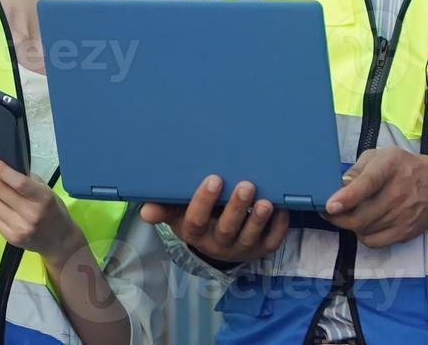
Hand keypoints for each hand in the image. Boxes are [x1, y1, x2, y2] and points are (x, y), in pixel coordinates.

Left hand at [0, 158, 85, 259]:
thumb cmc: (53, 210)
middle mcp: (30, 214)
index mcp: (43, 199)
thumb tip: (3, 168)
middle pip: (0, 192)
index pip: (18, 182)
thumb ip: (27, 181)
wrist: (59, 241)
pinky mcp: (11, 238)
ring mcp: (20, 228)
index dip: (2, 170)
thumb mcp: (46, 191)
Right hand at [139, 175, 287, 264]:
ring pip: (250, 237)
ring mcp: (241, 248)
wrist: (213, 244)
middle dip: (236, 208)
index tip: (213, 178)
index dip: (204, 202)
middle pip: (227, 229)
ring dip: (258, 219)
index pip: (196, 220)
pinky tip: (282, 209)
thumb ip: (163, 209)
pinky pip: (271, 241)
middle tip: (245, 185)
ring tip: (265, 201)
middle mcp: (218, 243)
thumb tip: (145, 211)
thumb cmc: (195, 218)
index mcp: (195, 232)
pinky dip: (278, 227)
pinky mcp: (260, 249)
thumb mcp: (176, 214)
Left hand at [323, 147, 427, 247]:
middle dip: (338, 218)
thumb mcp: (380, 156)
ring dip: (351, 225)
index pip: (367, 184)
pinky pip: (374, 242)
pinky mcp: (405, 233)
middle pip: (360, 217)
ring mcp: (403, 216)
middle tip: (331, 212)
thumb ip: (358, 168)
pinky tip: (364, 224)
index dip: (347, 197)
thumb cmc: (403, 167)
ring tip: (349, 214)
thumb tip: (340, 185)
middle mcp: (398, 193)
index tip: (330, 206)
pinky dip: (363, 235)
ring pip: (364, 231)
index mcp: (389, 167)